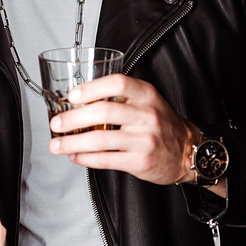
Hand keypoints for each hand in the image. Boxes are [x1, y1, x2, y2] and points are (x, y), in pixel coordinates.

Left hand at [49, 74, 199, 185]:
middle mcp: (147, 115)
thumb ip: (120, 97)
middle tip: (56, 123)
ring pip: (100, 140)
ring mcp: (144, 139)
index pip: (118, 84)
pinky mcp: (141, 161)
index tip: (72, 96)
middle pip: (104, 112)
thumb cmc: (161, 123)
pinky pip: (106, 159)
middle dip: (73, 118)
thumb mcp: (147, 101)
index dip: (92, 88)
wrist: (189, 151)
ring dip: (73, 142)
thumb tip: (79, 101)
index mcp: (146, 95)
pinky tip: (75, 156)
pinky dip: (85, 158)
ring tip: (57, 145)